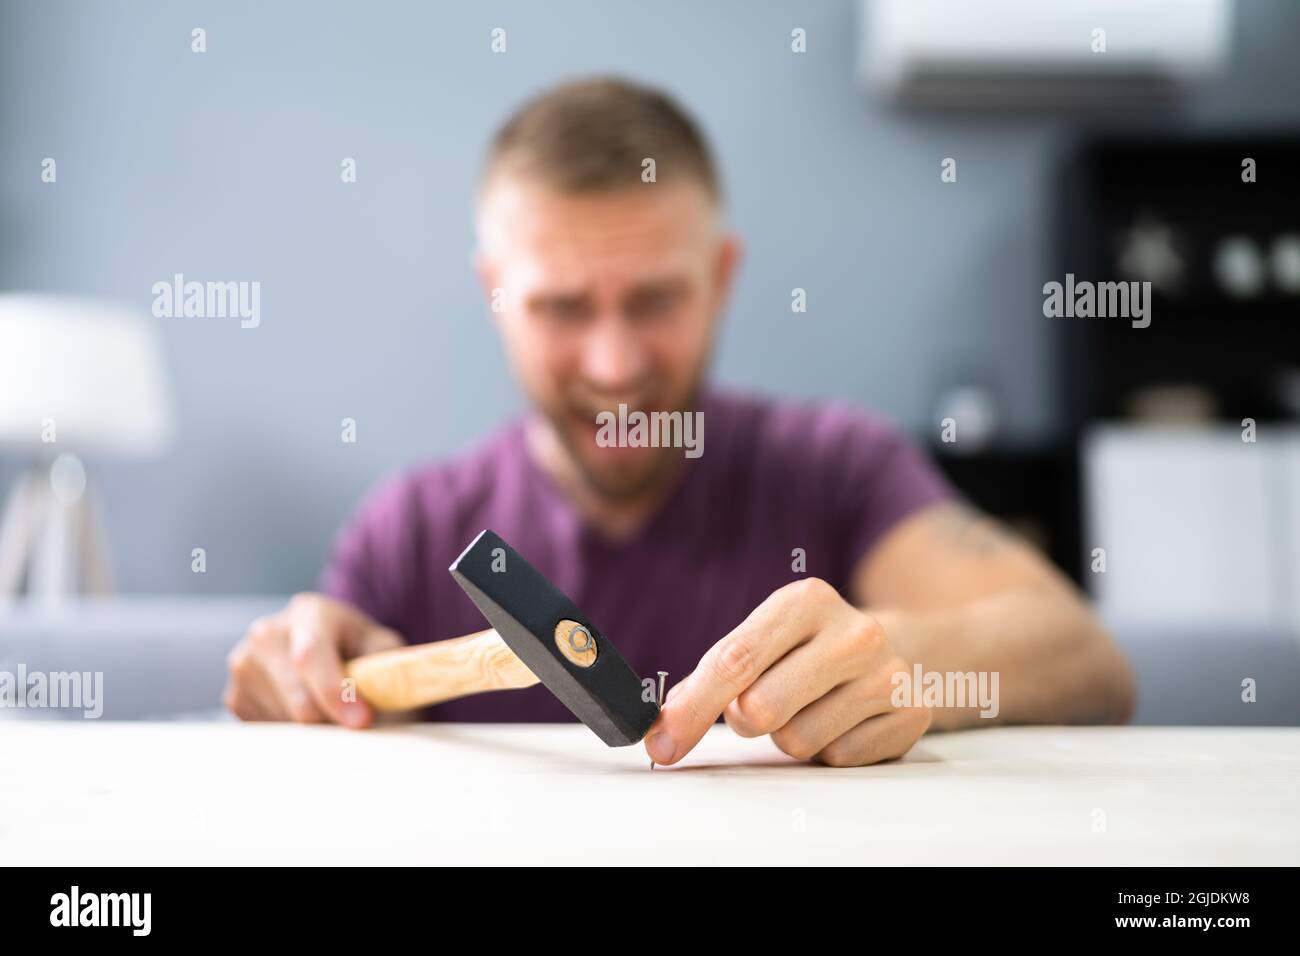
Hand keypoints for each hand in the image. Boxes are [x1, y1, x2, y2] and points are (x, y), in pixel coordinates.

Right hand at [224, 593, 403, 726]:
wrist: (326, 648)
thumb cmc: (358, 648)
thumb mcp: (381, 646)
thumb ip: (386, 666)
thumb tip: (379, 698)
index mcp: (307, 612)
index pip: (310, 655)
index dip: (334, 692)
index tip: (361, 720)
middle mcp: (266, 633)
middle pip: (297, 699)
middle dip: (332, 721)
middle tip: (356, 725)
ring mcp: (244, 665)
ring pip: (283, 723)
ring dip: (315, 730)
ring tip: (329, 708)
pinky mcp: (234, 696)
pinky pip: (267, 733)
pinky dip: (293, 735)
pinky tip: (306, 713)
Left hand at [644, 578, 929, 766]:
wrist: (902, 649)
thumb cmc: (812, 648)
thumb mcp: (765, 639)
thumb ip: (714, 674)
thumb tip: (662, 724)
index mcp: (806, 601)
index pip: (734, 660)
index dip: (691, 709)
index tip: (662, 743)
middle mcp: (854, 632)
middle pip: (761, 708)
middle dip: (744, 721)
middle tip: (756, 710)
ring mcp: (889, 675)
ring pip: (797, 741)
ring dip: (789, 736)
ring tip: (810, 708)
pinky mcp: (912, 716)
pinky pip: (838, 759)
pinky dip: (828, 749)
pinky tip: (843, 721)